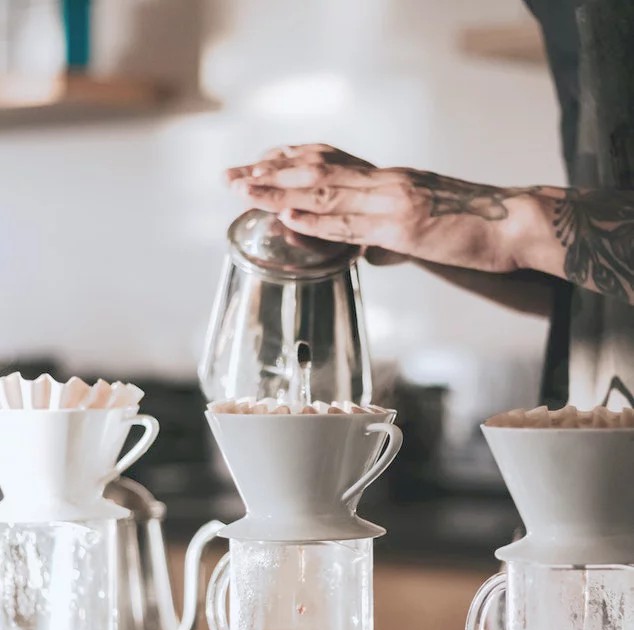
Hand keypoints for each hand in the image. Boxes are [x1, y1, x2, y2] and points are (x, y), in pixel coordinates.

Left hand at [226, 143, 532, 271]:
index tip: (256, 165)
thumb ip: (392, 236)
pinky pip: (353, 223)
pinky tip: (289, 218)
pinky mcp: (406, 226)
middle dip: (268, 173)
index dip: (287, 162)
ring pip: (326, 191)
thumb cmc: (476, 226)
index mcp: (390, 179)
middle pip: (315, 170)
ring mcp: (394, 201)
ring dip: (280, 191)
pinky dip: (317, 220)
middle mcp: (386, 181)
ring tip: (243, 191)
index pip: (329, 161)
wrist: (516, 223)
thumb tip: (367, 252)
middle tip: (230, 177)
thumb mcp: (426, 226)